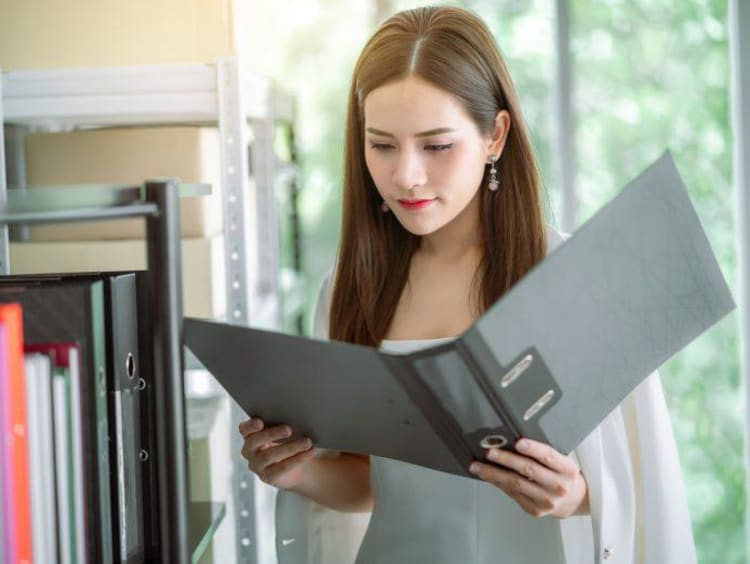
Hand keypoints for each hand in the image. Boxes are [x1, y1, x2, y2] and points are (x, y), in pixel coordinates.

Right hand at [238, 417, 315, 489]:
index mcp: (251, 435)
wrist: (299, 465)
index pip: (244, 429)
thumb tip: (297, 416)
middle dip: (272, 434)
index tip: (260, 421)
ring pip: (269, 455)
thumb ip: (283, 424)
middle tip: (289, 429)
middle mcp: (249, 451)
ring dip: (290, 447)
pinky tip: (309, 452)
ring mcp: (257, 465)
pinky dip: (297, 459)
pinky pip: (281, 468)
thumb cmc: (290, 441)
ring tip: (307, 442)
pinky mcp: (268, 477)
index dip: (250, 425)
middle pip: (255, 441)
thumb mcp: (285, 432)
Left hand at [469, 438, 588, 518]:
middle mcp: (558, 486)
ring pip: (515, 483)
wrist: (572, 499)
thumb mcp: (560, 461)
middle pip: (528, 470)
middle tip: (489, 452)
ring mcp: (546, 500)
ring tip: (478, 466)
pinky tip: (487, 476)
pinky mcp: (534, 510)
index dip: (533, 448)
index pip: (548, 456)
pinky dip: (497, 483)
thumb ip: (542, 452)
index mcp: (567, 469)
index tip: (518, 442)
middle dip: (506, 459)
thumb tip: (511, 440)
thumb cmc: (560, 474)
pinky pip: (511, 493)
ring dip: (493, 473)